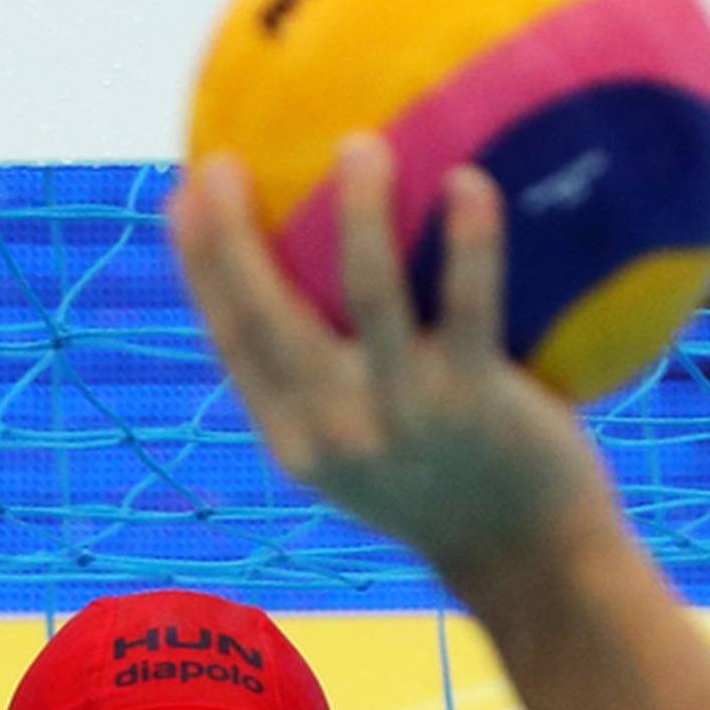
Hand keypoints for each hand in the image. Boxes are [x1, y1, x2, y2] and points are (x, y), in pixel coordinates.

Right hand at [170, 138, 610, 591]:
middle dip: (231, 237)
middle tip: (217, 162)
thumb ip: (340, 382)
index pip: (232, 346)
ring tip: (358, 145)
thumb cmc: (456, 490)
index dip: (199, 270)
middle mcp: (339, 435)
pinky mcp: (474, 405)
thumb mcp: (376, 452)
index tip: (179, 197)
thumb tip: (324, 273)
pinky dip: (469, 241)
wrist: (530, 563)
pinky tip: (469, 180)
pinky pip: (467, 306)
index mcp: (301, 444)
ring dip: (359, 214)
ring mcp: (405, 419)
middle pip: (266, 319)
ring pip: (367, 297)